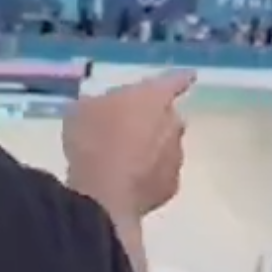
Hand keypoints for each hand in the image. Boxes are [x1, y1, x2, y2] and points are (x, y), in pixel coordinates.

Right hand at [63, 70, 193, 222]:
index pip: (172, 81)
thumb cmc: (92, 141)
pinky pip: (160, 176)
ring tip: (122, 164)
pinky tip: (127, 185)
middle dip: (152, 122)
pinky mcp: (171, 187)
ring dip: (150, 152)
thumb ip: (99, 104)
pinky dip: (148, 178)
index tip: (190, 76)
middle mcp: (173, 123)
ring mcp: (176, 157)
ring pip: (166, 149)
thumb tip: (104, 109)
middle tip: (125, 132)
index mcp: (153, 97)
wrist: (103, 194)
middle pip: (167, 118)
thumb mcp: (81, 110)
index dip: (178, 79)